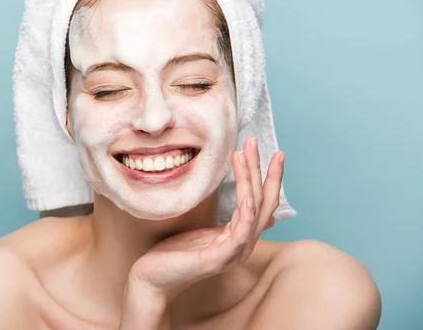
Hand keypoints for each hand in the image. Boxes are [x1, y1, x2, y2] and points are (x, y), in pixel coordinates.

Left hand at [128, 137, 284, 302]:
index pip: (262, 202)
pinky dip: (247, 212)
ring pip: (254, 211)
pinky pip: (241, 232)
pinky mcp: (219, 258)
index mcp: (239, 236)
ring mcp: (233, 253)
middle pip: (264, 203)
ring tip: (243, 153)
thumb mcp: (204, 229)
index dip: (268, 177)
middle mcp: (242, 245)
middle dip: (264, 171)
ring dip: (251, 180)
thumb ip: (225, 218)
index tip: (271, 151)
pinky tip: (247, 195)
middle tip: (260, 144)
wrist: (152, 277)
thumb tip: (243, 201)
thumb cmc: (174, 252)